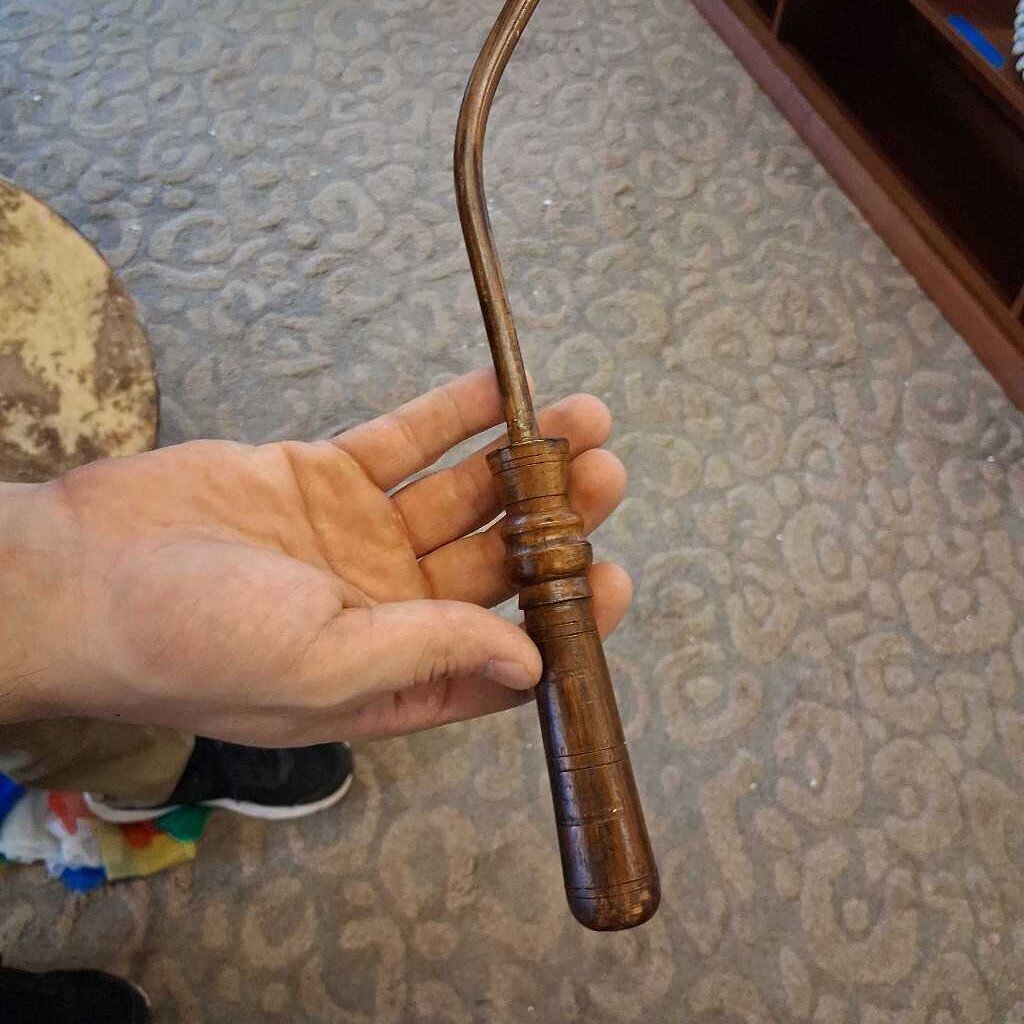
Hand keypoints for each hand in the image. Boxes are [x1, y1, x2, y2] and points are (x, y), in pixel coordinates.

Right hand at [2, 370, 630, 743]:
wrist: (82, 574)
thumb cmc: (192, 645)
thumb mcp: (322, 667)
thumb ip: (429, 655)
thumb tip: (531, 663)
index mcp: (394, 674)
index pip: (501, 651)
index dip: (563, 619)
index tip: (612, 578)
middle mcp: (387, 606)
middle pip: (493, 561)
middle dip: (554, 520)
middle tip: (606, 476)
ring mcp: (360, 537)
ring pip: (461, 493)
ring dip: (519, 458)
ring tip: (583, 420)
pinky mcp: (327, 477)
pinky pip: (405, 442)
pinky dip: (453, 415)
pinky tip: (504, 390)